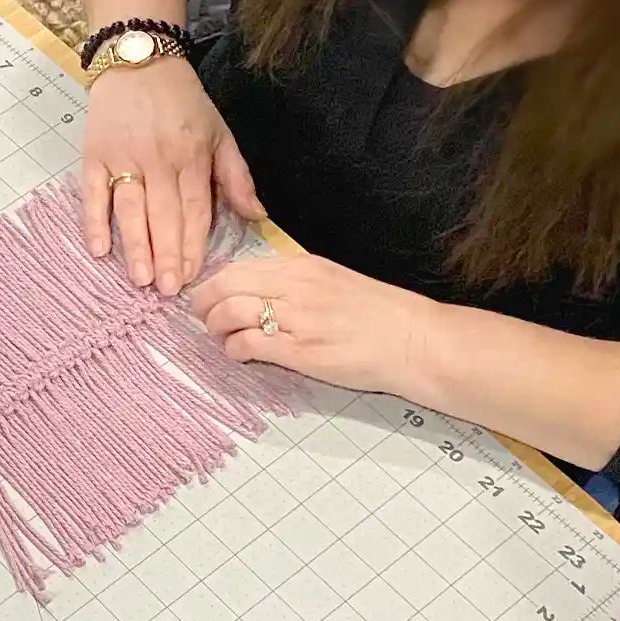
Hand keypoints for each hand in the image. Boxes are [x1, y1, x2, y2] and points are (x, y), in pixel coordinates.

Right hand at [80, 57, 261, 295]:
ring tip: (138, 279)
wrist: (139, 59)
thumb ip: (236, 177)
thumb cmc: (182, 100)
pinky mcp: (93, 154)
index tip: (192, 276)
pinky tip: (97, 249)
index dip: (193, 245)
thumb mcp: (219, 132)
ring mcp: (123, 157)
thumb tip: (257, 216)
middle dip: (166, 256)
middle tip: (166, 290)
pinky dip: (93, 221)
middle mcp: (158, 159)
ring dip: (134, 245)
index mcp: (191, 156)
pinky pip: (93, 193)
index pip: (195, 209)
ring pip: (130, 209)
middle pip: (163, 215)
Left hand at [185, 252, 444, 396]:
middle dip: (204, 303)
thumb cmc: (379, 315)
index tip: (209, 297)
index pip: (240, 267)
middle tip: (203, 318)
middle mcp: (296, 287)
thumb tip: (256, 291)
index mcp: (303, 266)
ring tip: (222, 337)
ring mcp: (297, 319)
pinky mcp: (300, 351)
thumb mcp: (333, 281)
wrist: (416, 342)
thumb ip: (294, 283)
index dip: (215, 284)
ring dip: (216, 327)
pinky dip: (234, 349)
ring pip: (230, 312)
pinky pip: (248, 343)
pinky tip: (240, 353)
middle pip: (226, 286)